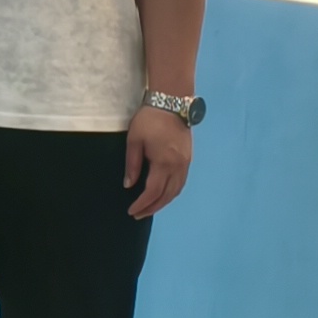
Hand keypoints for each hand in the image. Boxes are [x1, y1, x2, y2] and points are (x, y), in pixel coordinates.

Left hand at [124, 101, 193, 216]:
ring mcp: (186, 163)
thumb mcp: (134, 141)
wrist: (171, 103)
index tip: (132, 211)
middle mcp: (178, 167)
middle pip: (167, 195)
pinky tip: (163, 194)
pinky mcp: (188, 159)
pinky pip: (181, 182)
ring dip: (164, 202)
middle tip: (138, 215)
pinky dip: (172, 192)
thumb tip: (129, 185)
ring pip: (177, 190)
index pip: (153, 191)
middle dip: (153, 207)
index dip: (142, 204)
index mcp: (164, 163)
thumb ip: (132, 164)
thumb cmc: (149, 120)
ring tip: (149, 208)